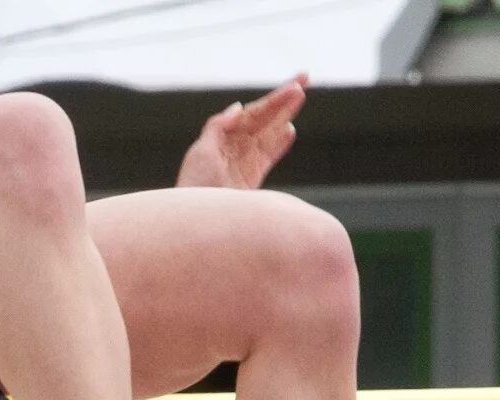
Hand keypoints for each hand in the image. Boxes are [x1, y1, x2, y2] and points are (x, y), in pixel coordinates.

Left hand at [177, 76, 303, 189]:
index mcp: (223, 136)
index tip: (292, 85)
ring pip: (269, 132)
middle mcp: (236, 145)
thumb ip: (218, 127)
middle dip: (283, 99)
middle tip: (305, 79)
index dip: (272, 98)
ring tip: (300, 96)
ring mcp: (246, 160)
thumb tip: (239, 106)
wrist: (199, 220)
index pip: (252, 112)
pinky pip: (269, 155)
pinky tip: (289, 130)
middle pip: (264, 117)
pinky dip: (279, 143)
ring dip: (285, 115)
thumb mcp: (201, 152)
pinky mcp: (253, 177)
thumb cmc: (194, 187)